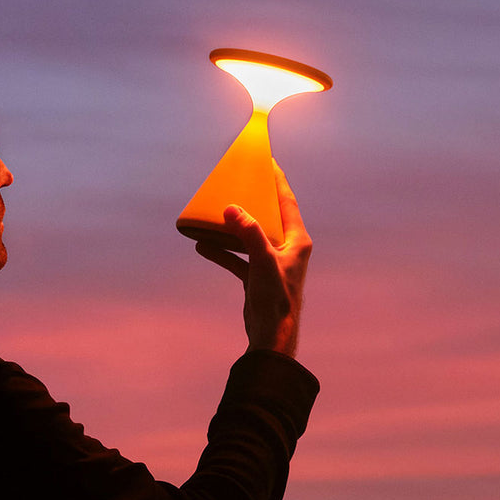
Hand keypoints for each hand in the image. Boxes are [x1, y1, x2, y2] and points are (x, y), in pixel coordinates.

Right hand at [194, 163, 311, 357]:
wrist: (272, 337)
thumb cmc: (276, 300)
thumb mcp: (263, 262)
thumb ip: (249, 233)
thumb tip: (232, 208)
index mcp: (297, 241)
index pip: (287, 202)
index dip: (277, 180)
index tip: (267, 162)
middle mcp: (286, 248)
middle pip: (267, 215)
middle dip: (251, 200)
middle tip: (237, 181)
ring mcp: (270, 262)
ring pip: (249, 236)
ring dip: (232, 226)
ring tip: (215, 211)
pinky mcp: (257, 276)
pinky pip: (237, 257)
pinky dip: (222, 251)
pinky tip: (203, 245)